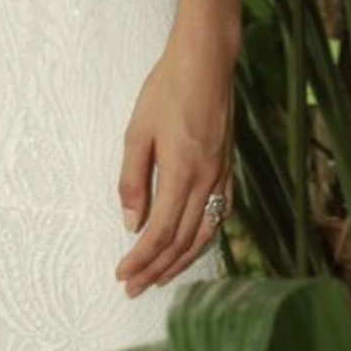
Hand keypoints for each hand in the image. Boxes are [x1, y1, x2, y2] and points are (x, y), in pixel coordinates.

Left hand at [114, 28, 235, 297]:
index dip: (141, 259)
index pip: (160, 233)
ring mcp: (222, 176)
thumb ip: (133, 179)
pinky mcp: (228, 168)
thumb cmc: (166, 89)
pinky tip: (192, 245)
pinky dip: (203, 239)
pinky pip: (219, 216)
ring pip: (204, 234)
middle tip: (134, 288)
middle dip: (157, 269)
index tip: (122, 276)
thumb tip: (131, 223)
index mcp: (182, 173)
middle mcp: (207, 181)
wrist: (205, 62)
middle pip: (183, 241)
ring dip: (181, 261)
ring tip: (159, 277)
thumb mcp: (138, 131)